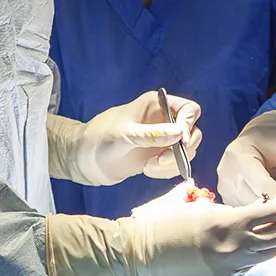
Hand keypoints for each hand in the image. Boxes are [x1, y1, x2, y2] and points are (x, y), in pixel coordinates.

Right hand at [46, 196, 275, 275]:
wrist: (138, 255)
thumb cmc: (164, 223)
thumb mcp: (199, 207)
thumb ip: (228, 209)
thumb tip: (252, 210)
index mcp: (227, 223)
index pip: (269, 215)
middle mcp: (232, 248)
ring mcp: (227, 269)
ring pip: (264, 257)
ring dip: (270, 243)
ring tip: (269, 233)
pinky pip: (244, 269)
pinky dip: (248, 257)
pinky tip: (243, 249)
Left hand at [48, 91, 202, 185]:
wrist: (82, 161)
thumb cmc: (98, 139)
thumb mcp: (124, 135)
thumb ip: (152, 135)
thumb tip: (180, 135)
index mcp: (157, 105)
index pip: (189, 110)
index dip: (188, 125)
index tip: (180, 142)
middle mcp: (163, 120)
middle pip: (193, 132)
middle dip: (182, 149)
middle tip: (162, 160)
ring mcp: (162, 139)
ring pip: (186, 151)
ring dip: (172, 163)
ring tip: (149, 167)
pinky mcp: (158, 156)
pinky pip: (175, 164)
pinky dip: (166, 171)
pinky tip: (146, 170)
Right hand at [217, 110, 275, 206]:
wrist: (258, 134)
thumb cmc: (274, 138)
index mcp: (240, 156)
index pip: (261, 185)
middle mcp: (226, 173)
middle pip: (253, 202)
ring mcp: (223, 187)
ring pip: (250, 211)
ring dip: (272, 214)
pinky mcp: (226, 197)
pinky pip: (246, 213)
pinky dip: (264, 215)